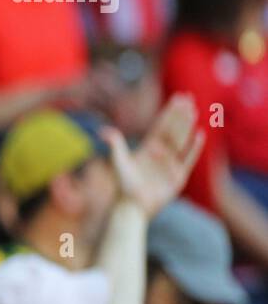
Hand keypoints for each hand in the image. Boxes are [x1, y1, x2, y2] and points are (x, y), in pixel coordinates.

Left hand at [104, 93, 204, 218]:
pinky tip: (200, 134)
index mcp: (148, 148)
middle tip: (188, 97)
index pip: (161, 126)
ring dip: (187, 125)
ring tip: (193, 110)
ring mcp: (171, 164)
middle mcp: (161, 154)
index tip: (177, 97)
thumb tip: (104, 130)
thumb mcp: (119, 161)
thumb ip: (115, 144)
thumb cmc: (124, 185)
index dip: (169, 112)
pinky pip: (188, 158)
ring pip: (181, 140)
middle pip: (173, 129)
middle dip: (180, 114)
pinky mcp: (178, 176)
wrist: (132, 206)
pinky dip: (194, 147)